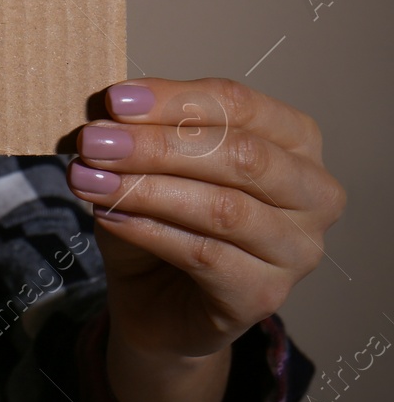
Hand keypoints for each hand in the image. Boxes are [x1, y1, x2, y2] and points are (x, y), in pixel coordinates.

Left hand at [69, 78, 344, 359]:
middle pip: (241, 155)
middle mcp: (313, 192)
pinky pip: (206, 255)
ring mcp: (298, 249)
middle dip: (158, 145)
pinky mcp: (266, 294)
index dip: (175, 99)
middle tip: (93, 142)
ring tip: (88, 179)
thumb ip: (136, 132)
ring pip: (223, 208)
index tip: (114, 100)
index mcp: (295, 140)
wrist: (157, 302)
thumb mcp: (146, 162)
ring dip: (146, 189)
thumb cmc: (162, 218)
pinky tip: (109, 216)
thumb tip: (104, 108)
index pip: (240, 105)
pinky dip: (148, 231)